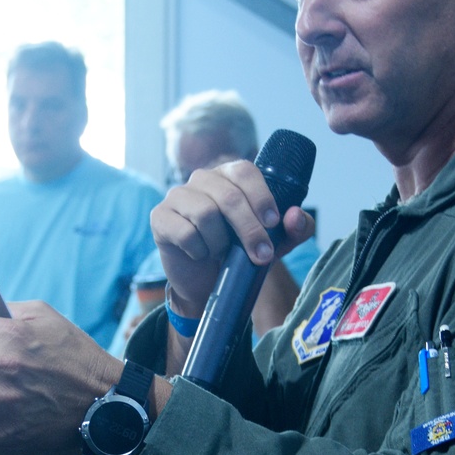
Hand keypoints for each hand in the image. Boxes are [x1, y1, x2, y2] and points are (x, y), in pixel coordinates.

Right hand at [151, 159, 314, 316]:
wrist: (206, 283)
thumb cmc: (240, 254)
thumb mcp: (275, 244)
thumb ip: (293, 230)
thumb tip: (295, 215)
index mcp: (229, 176)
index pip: (245, 171)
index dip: (261, 197)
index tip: (273, 223)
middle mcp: (202, 179)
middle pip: (228, 196)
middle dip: (249, 229)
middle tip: (262, 255)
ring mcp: (178, 196)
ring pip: (206, 213)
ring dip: (220, 242)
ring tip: (221, 252)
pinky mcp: (160, 217)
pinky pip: (185, 232)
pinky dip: (199, 250)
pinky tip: (200, 254)